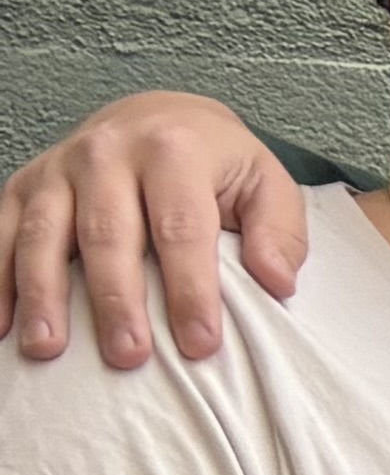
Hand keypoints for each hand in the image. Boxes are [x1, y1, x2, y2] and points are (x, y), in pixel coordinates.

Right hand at [6, 95, 303, 368]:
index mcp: (173, 151)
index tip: (199, 345)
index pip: (181, 228)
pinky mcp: (26, 184)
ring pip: (43, 234)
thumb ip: (278, 233)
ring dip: (42, 294)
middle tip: (127, 357)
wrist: (160, 117)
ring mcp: (59, 168)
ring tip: (46, 349)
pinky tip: (2, 324)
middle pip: (107, 234)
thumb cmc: (220, 166)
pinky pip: (1, 231)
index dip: (190, 290)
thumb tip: (276, 283)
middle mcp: (107, 153)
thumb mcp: (266, 184)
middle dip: (115, 300)